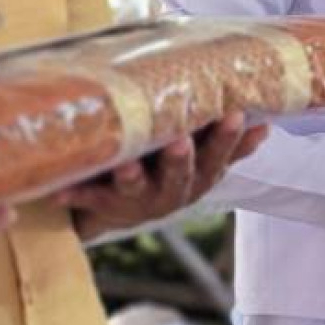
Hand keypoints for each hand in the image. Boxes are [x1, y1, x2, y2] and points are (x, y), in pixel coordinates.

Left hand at [57, 117, 267, 238]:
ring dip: (133, 178)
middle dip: (181, 160)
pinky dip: (77, 195)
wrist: (121, 209)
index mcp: (198, 177)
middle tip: (181, 141)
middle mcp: (172, 192)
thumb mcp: (200, 159)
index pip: (219, 157)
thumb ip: (226, 143)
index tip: (236, 115)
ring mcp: (137, 200)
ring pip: (138, 190)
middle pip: (181, 177)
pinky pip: (90, 199)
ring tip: (126, 166)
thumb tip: (263, 123)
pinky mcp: (104, 205)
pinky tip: (61, 190)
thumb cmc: (165, 168)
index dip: (229, 140)